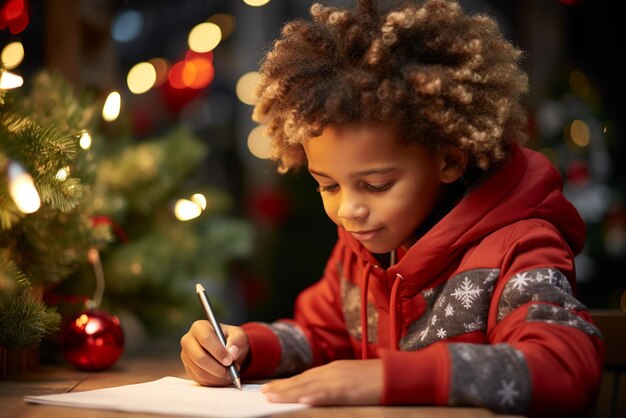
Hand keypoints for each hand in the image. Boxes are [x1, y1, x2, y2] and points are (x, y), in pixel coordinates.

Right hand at [180, 320, 248, 386]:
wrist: (225, 350)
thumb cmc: (230, 339)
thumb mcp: (238, 335)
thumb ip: (237, 340)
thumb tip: (232, 353)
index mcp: (199, 327)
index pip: (206, 339)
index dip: (218, 351)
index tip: (230, 360)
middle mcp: (188, 341)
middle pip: (199, 357)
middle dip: (217, 367)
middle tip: (230, 371)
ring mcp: (186, 356)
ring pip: (200, 371)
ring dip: (217, 376)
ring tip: (230, 373)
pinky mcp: (188, 369)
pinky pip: (200, 380)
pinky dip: (214, 381)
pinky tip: (223, 376)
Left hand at [261, 359, 381, 404]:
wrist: (398, 374)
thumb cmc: (378, 379)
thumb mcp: (351, 379)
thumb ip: (334, 384)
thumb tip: (315, 394)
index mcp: (334, 369)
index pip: (305, 377)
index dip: (286, 383)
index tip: (271, 389)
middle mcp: (333, 371)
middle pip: (302, 380)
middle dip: (282, 388)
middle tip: (263, 395)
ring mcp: (341, 379)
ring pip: (309, 386)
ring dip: (289, 392)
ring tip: (272, 398)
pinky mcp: (350, 389)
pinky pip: (329, 393)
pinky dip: (316, 396)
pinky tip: (303, 399)